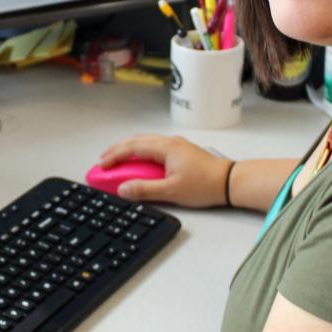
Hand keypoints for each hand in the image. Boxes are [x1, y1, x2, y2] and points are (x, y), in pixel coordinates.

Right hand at [97, 134, 232, 207]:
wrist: (230, 182)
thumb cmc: (205, 184)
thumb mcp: (171, 190)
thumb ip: (144, 189)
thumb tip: (123, 189)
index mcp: (165, 147)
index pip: (132, 148)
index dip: (114, 156)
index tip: (102, 166)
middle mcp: (169, 142)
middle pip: (136, 141)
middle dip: (117, 150)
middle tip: (103, 161)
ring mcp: (176, 146)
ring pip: (145, 143)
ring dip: (128, 150)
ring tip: (117, 160)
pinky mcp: (181, 152)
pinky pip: (154, 148)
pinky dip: (140, 153)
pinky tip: (138, 162)